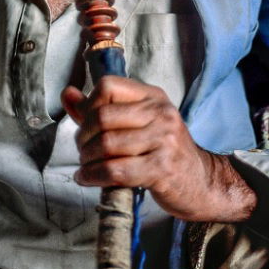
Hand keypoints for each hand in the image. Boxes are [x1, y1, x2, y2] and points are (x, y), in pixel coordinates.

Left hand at [61, 76, 256, 221]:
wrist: (200, 182)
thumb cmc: (162, 150)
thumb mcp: (135, 122)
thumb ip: (99, 108)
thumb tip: (67, 94)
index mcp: (152, 96)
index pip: (108, 86)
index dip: (88, 105)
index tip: (84, 124)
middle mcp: (160, 112)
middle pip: (103, 116)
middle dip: (83, 137)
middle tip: (83, 150)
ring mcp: (164, 139)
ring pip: (106, 144)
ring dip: (87, 159)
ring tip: (85, 166)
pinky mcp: (162, 168)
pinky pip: (116, 170)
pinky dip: (94, 176)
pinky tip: (87, 178)